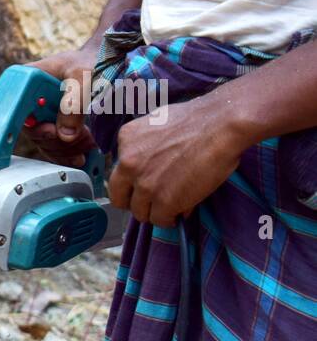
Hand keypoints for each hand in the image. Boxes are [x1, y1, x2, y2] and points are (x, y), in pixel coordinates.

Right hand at [26, 46, 98, 167]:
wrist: (103, 64)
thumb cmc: (91, 61)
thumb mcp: (84, 75)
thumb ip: (74, 102)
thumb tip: (65, 135)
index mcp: (27, 80)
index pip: (16, 109)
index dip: (31, 123)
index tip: (52, 130)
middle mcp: (29, 100)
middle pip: (31, 131)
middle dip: (57, 139)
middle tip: (81, 136)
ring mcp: (40, 115)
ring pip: (44, 143)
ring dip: (67, 148)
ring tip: (89, 140)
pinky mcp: (52, 127)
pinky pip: (53, 148)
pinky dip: (68, 153)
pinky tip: (81, 151)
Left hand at [109, 98, 244, 227]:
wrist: (222, 125)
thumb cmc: (201, 119)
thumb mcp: (158, 124)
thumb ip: (146, 145)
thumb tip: (151, 164)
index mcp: (126, 140)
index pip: (118, 172)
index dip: (132, 183)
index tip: (143, 186)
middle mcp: (128, 163)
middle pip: (119, 198)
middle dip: (135, 203)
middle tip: (152, 202)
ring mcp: (144, 184)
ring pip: (140, 212)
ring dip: (156, 211)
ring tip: (173, 206)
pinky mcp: (163, 201)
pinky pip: (160, 220)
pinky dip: (171, 218)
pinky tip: (181, 211)